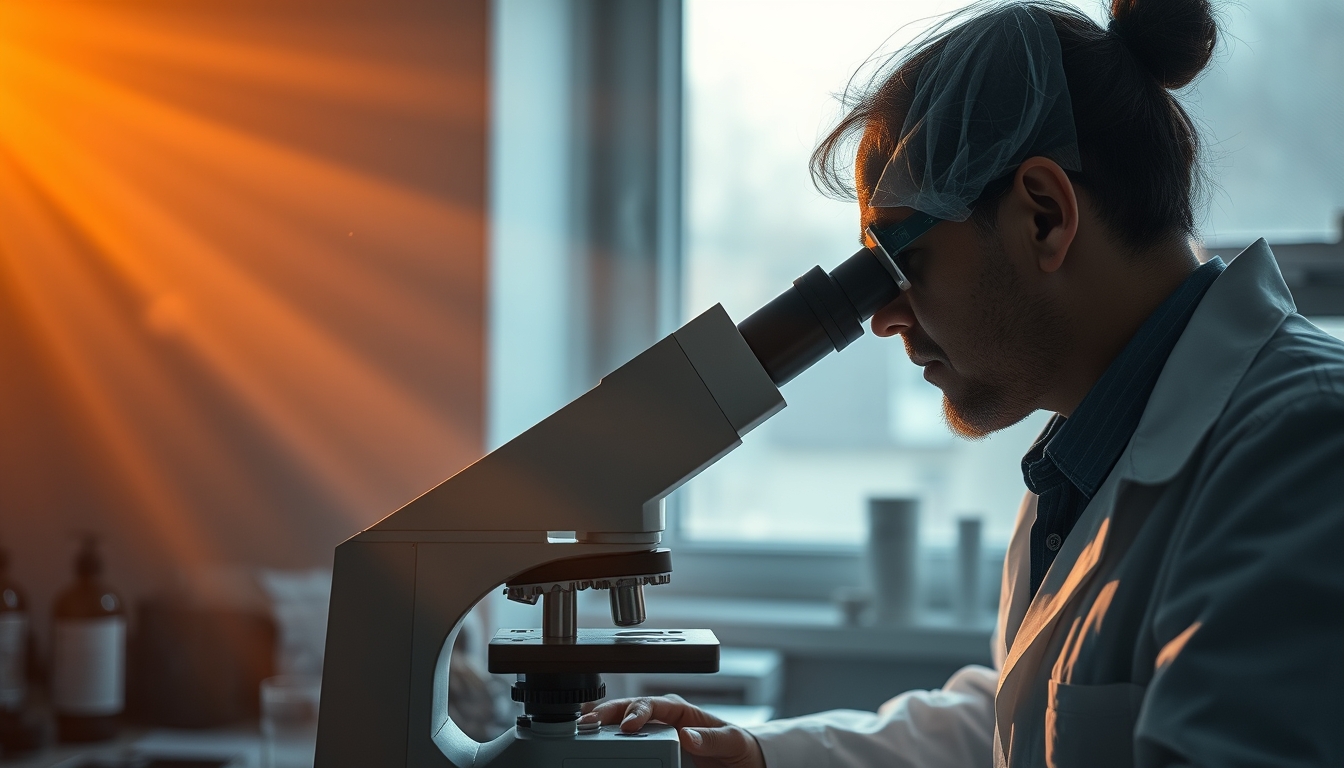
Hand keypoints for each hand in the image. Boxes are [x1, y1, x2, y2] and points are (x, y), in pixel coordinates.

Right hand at [579, 694, 765, 767]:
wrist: (740, 764)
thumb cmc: (737, 747)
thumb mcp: (732, 741)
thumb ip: (712, 738)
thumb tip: (688, 735)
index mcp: (680, 710)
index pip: (652, 703)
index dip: (637, 711)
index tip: (628, 726)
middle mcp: (662, 719)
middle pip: (627, 710)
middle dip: (606, 714)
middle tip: (588, 724)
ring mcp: (652, 735)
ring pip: (620, 725)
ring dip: (601, 727)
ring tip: (582, 731)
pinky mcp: (650, 751)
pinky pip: (625, 745)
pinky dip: (607, 743)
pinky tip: (592, 746)